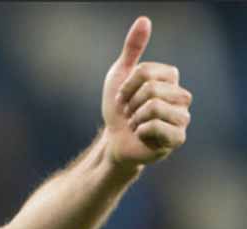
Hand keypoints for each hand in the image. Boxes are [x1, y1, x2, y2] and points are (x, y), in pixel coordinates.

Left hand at [102, 16, 191, 168]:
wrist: (114, 140)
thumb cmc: (119, 109)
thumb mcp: (120, 75)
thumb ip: (132, 48)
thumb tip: (144, 20)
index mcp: (171, 78)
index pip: (146, 72)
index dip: (127, 86)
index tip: (124, 97)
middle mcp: (182, 96)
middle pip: (151, 89)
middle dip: (130, 103)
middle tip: (130, 113)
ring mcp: (183, 118)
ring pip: (154, 107)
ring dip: (134, 118)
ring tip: (135, 124)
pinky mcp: (178, 138)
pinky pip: (156, 127)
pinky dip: (140, 131)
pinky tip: (142, 136)